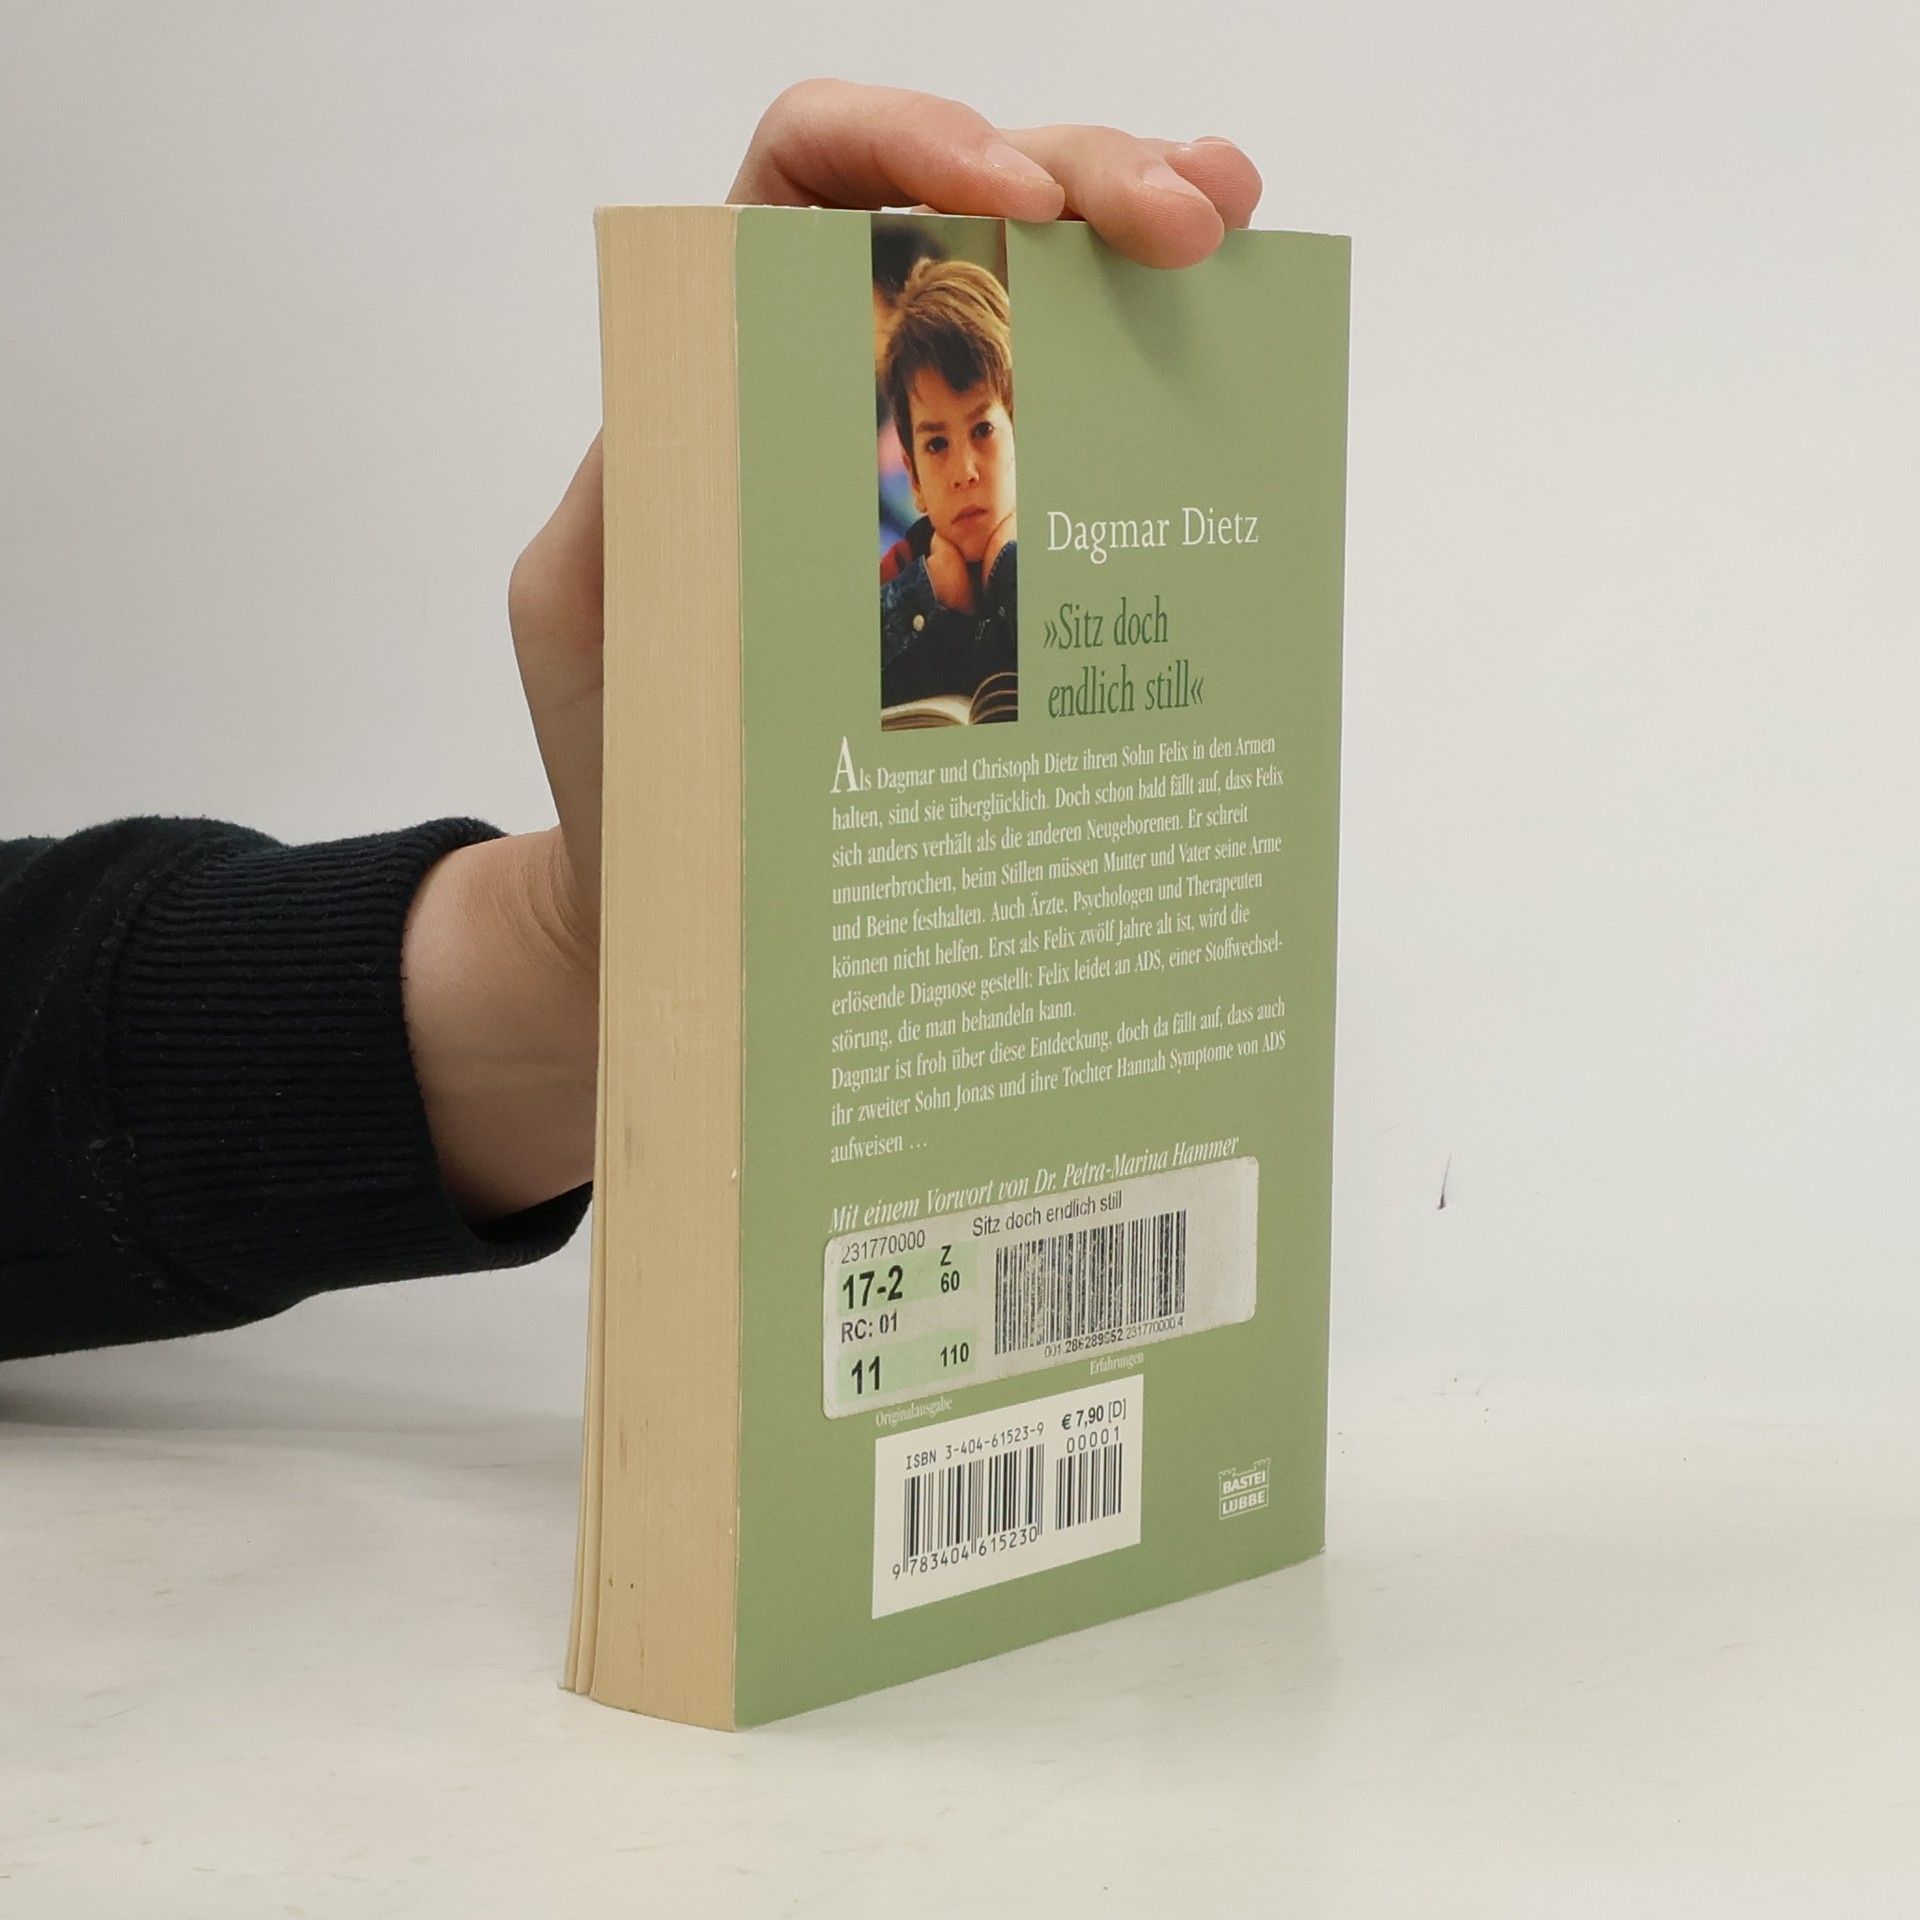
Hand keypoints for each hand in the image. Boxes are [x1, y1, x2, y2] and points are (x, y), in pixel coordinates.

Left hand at [411, 81, 1260, 1221]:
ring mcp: (930, 464)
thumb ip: (638, 503)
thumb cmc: (628, 769)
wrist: (681, 906)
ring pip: (1044, 294)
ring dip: (1142, 231)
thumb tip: (728, 416)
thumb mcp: (595, 624)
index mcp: (726, 381)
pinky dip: (1160, 368)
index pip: (801, 184)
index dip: (902, 143)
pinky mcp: (998, 549)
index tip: (1006, 195)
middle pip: (962, 213)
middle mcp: (836, 392)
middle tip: (1186, 224)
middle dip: (1079, 179)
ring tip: (1225, 227)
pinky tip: (1230, 339)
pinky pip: (1084, 429)